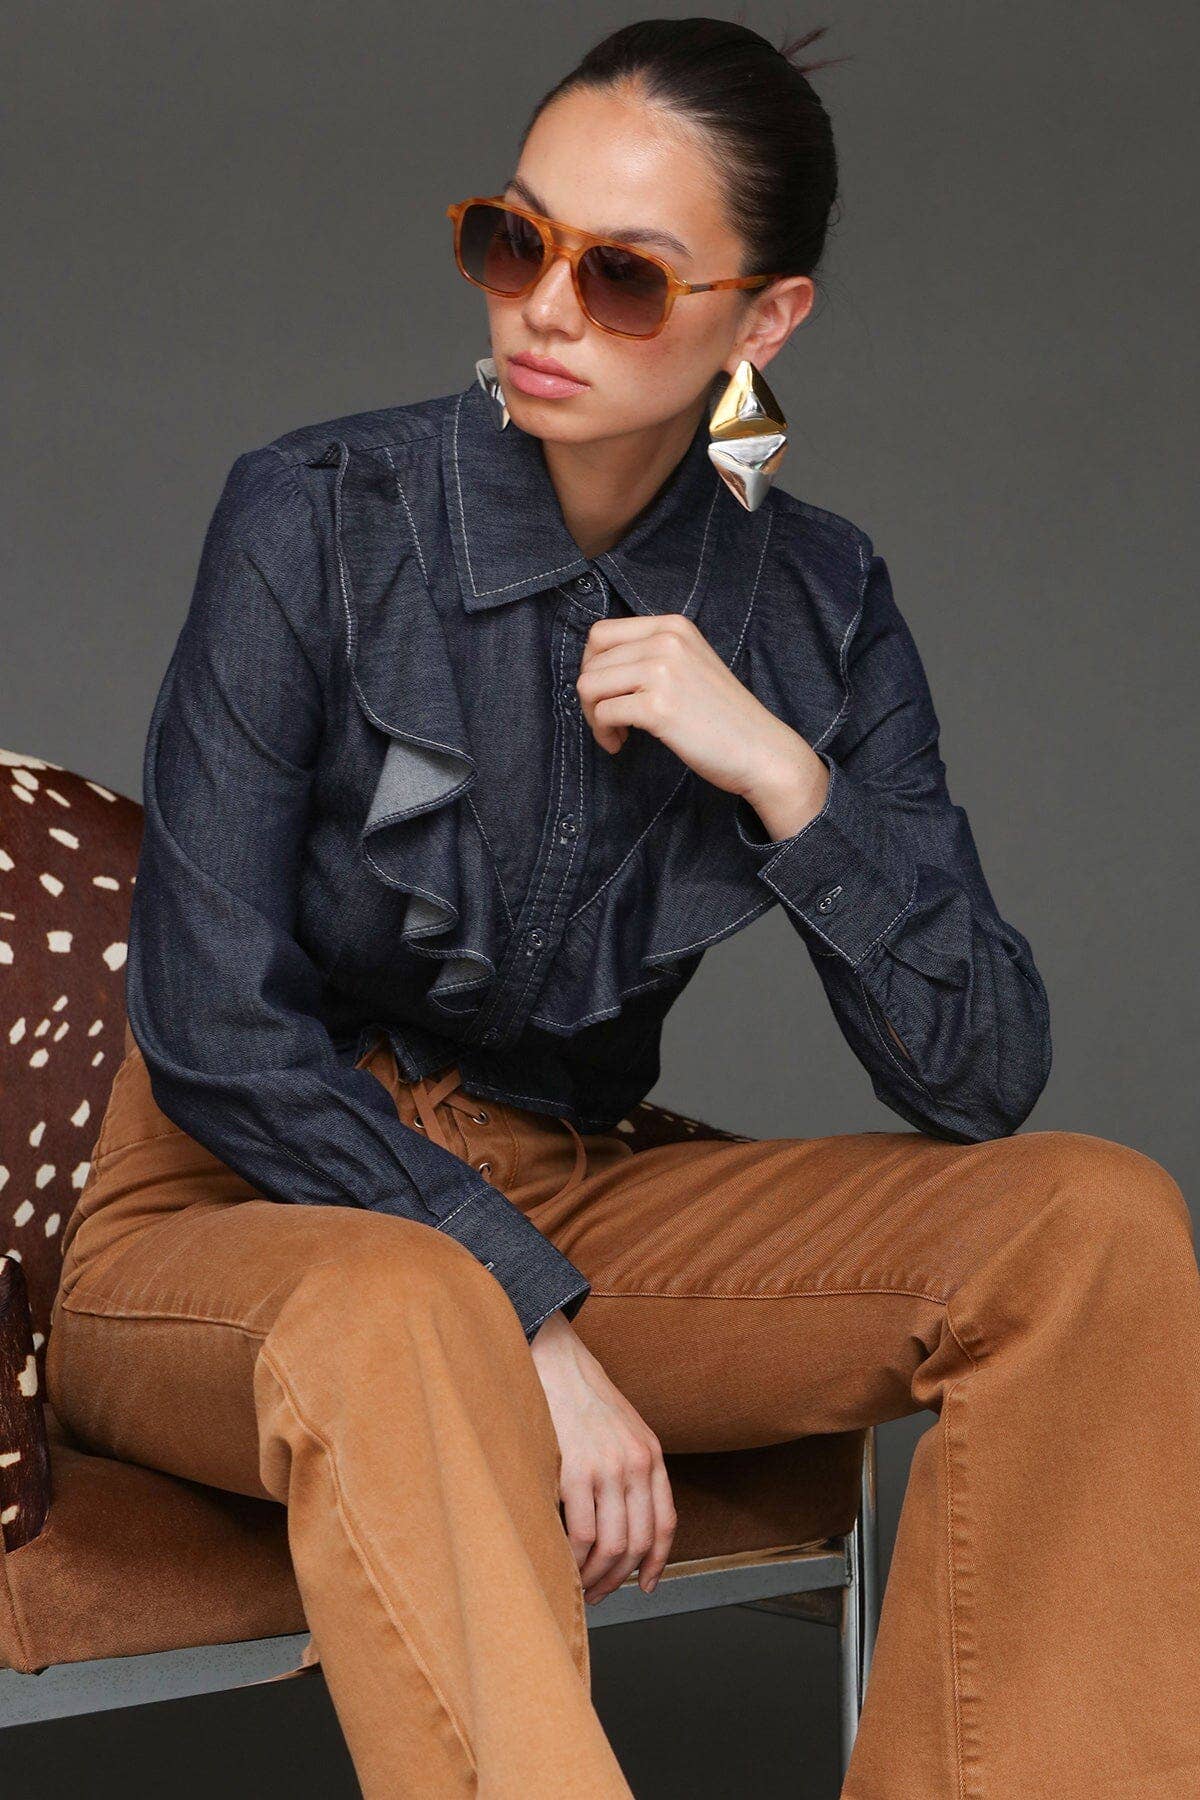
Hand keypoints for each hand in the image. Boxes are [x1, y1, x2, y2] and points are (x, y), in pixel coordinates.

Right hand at [530, 1308, 676, 1603]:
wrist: (554, 1361)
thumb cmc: (581, 1396)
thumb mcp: (623, 1429)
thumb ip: (630, 1468)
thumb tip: (623, 1521)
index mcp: (651, 1455)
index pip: (665, 1523)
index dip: (657, 1562)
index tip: (646, 1584)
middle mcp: (637, 1464)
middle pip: (639, 1542)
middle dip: (619, 1578)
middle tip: (601, 1593)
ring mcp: (608, 1469)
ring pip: (612, 1545)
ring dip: (596, 1576)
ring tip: (581, 1585)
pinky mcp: (575, 1471)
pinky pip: (581, 1533)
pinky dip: (574, 1559)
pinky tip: (566, 1565)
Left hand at [576, 611, 825, 819]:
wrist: (761, 749)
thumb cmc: (723, 716)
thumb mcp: (690, 664)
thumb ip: (651, 654)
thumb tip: (595, 666)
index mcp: (673, 626)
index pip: (601, 633)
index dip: (591, 665)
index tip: (605, 692)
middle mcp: (666, 640)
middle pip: (592, 661)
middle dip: (590, 696)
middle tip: (608, 721)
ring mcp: (662, 671)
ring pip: (589, 686)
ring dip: (592, 716)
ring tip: (615, 734)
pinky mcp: (658, 706)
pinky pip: (603, 714)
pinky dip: (603, 734)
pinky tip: (620, 744)